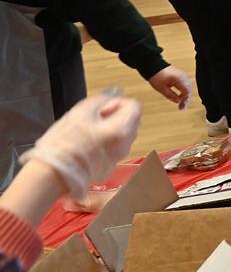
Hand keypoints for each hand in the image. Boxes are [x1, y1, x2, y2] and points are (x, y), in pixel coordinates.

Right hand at [20, 95, 142, 199]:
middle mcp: (125, 146)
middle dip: (116, 115)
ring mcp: (118, 158)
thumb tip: (110, 99)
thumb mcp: (80, 112)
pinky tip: (86, 144)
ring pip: (123, 135)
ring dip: (110, 128)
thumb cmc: (64, 143)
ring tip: (88, 131)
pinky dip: (105, 143)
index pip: (135, 106)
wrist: (52, 172)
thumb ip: (100, 100)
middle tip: (95, 117)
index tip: (103, 108)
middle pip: (132, 121)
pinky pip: (114, 149)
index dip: (119, 102)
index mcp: (121, 130)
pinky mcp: (109, 167)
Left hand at [148, 66, 190, 109]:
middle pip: (189, 90)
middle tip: (182, 107)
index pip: (186, 92)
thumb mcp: (162, 88)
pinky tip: (180, 96)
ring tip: (182, 103)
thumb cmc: (156, 75)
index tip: (182, 107)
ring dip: (186, 96)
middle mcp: (183, 77)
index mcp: (179, 79)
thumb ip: (171, 95)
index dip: (185, 100)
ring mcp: (182, 76)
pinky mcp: (180, 76)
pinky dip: (184, 91)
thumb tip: (178, 101)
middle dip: (186, 99)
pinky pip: (185, 85)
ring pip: (188, 88)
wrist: (153, 66)